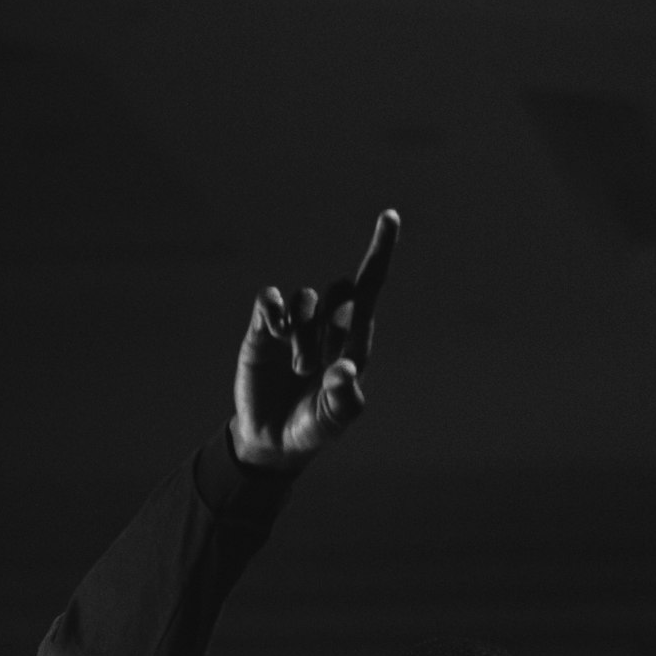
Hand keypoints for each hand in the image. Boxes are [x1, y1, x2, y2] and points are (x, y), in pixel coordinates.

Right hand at [230, 209, 399, 471]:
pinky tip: (274, 331)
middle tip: (318, 365)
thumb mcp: (334, 421)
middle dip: (332, 321)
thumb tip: (346, 367)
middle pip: (339, 289)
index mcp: (354, 339)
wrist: (270, 439)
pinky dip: (273, 309)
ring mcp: (295, 325)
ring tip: (299, 368)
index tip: (391, 216)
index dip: (381, 251)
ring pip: (305, 298)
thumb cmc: (312, 428)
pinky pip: (270, 299)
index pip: (370, 287)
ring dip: (303, 332)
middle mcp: (327, 324)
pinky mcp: (264, 329)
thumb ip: (344, 398)